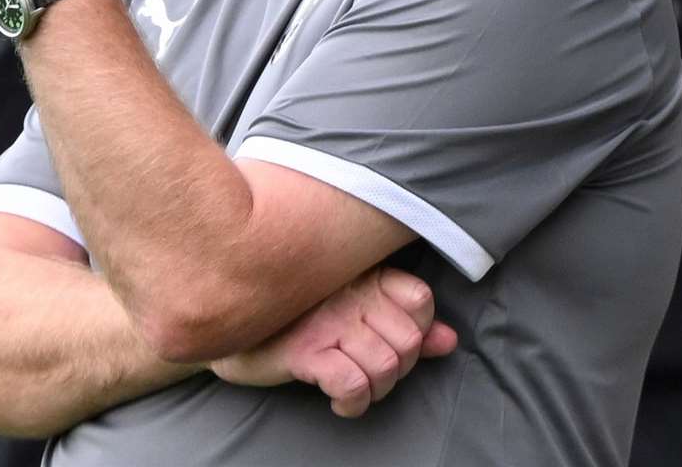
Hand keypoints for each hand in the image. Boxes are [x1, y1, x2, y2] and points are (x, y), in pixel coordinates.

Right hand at [210, 267, 457, 417]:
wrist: (232, 324)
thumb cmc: (298, 317)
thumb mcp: (356, 310)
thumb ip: (405, 322)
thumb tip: (449, 341)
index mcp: (365, 276)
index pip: (421, 299)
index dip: (419, 329)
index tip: (393, 340)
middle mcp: (350, 295)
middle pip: (409, 342)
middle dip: (399, 368)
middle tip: (370, 369)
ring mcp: (328, 323)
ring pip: (386, 367)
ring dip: (375, 390)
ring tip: (355, 385)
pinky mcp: (304, 352)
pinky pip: (352, 385)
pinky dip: (352, 403)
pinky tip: (339, 401)